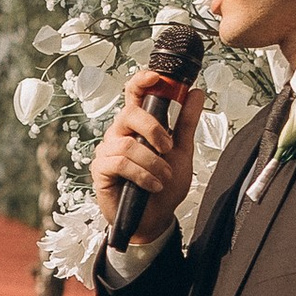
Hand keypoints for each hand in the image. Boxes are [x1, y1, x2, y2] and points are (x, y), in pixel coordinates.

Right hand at [90, 63, 205, 234]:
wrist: (155, 219)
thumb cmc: (163, 187)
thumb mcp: (182, 153)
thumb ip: (186, 123)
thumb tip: (195, 94)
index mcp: (137, 125)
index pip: (134, 94)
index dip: (142, 81)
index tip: (157, 77)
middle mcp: (119, 133)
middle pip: (129, 113)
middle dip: (153, 128)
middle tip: (168, 147)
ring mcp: (108, 151)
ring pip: (128, 143)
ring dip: (152, 162)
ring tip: (163, 176)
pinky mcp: (101, 170)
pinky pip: (120, 163)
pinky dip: (142, 175)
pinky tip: (152, 185)